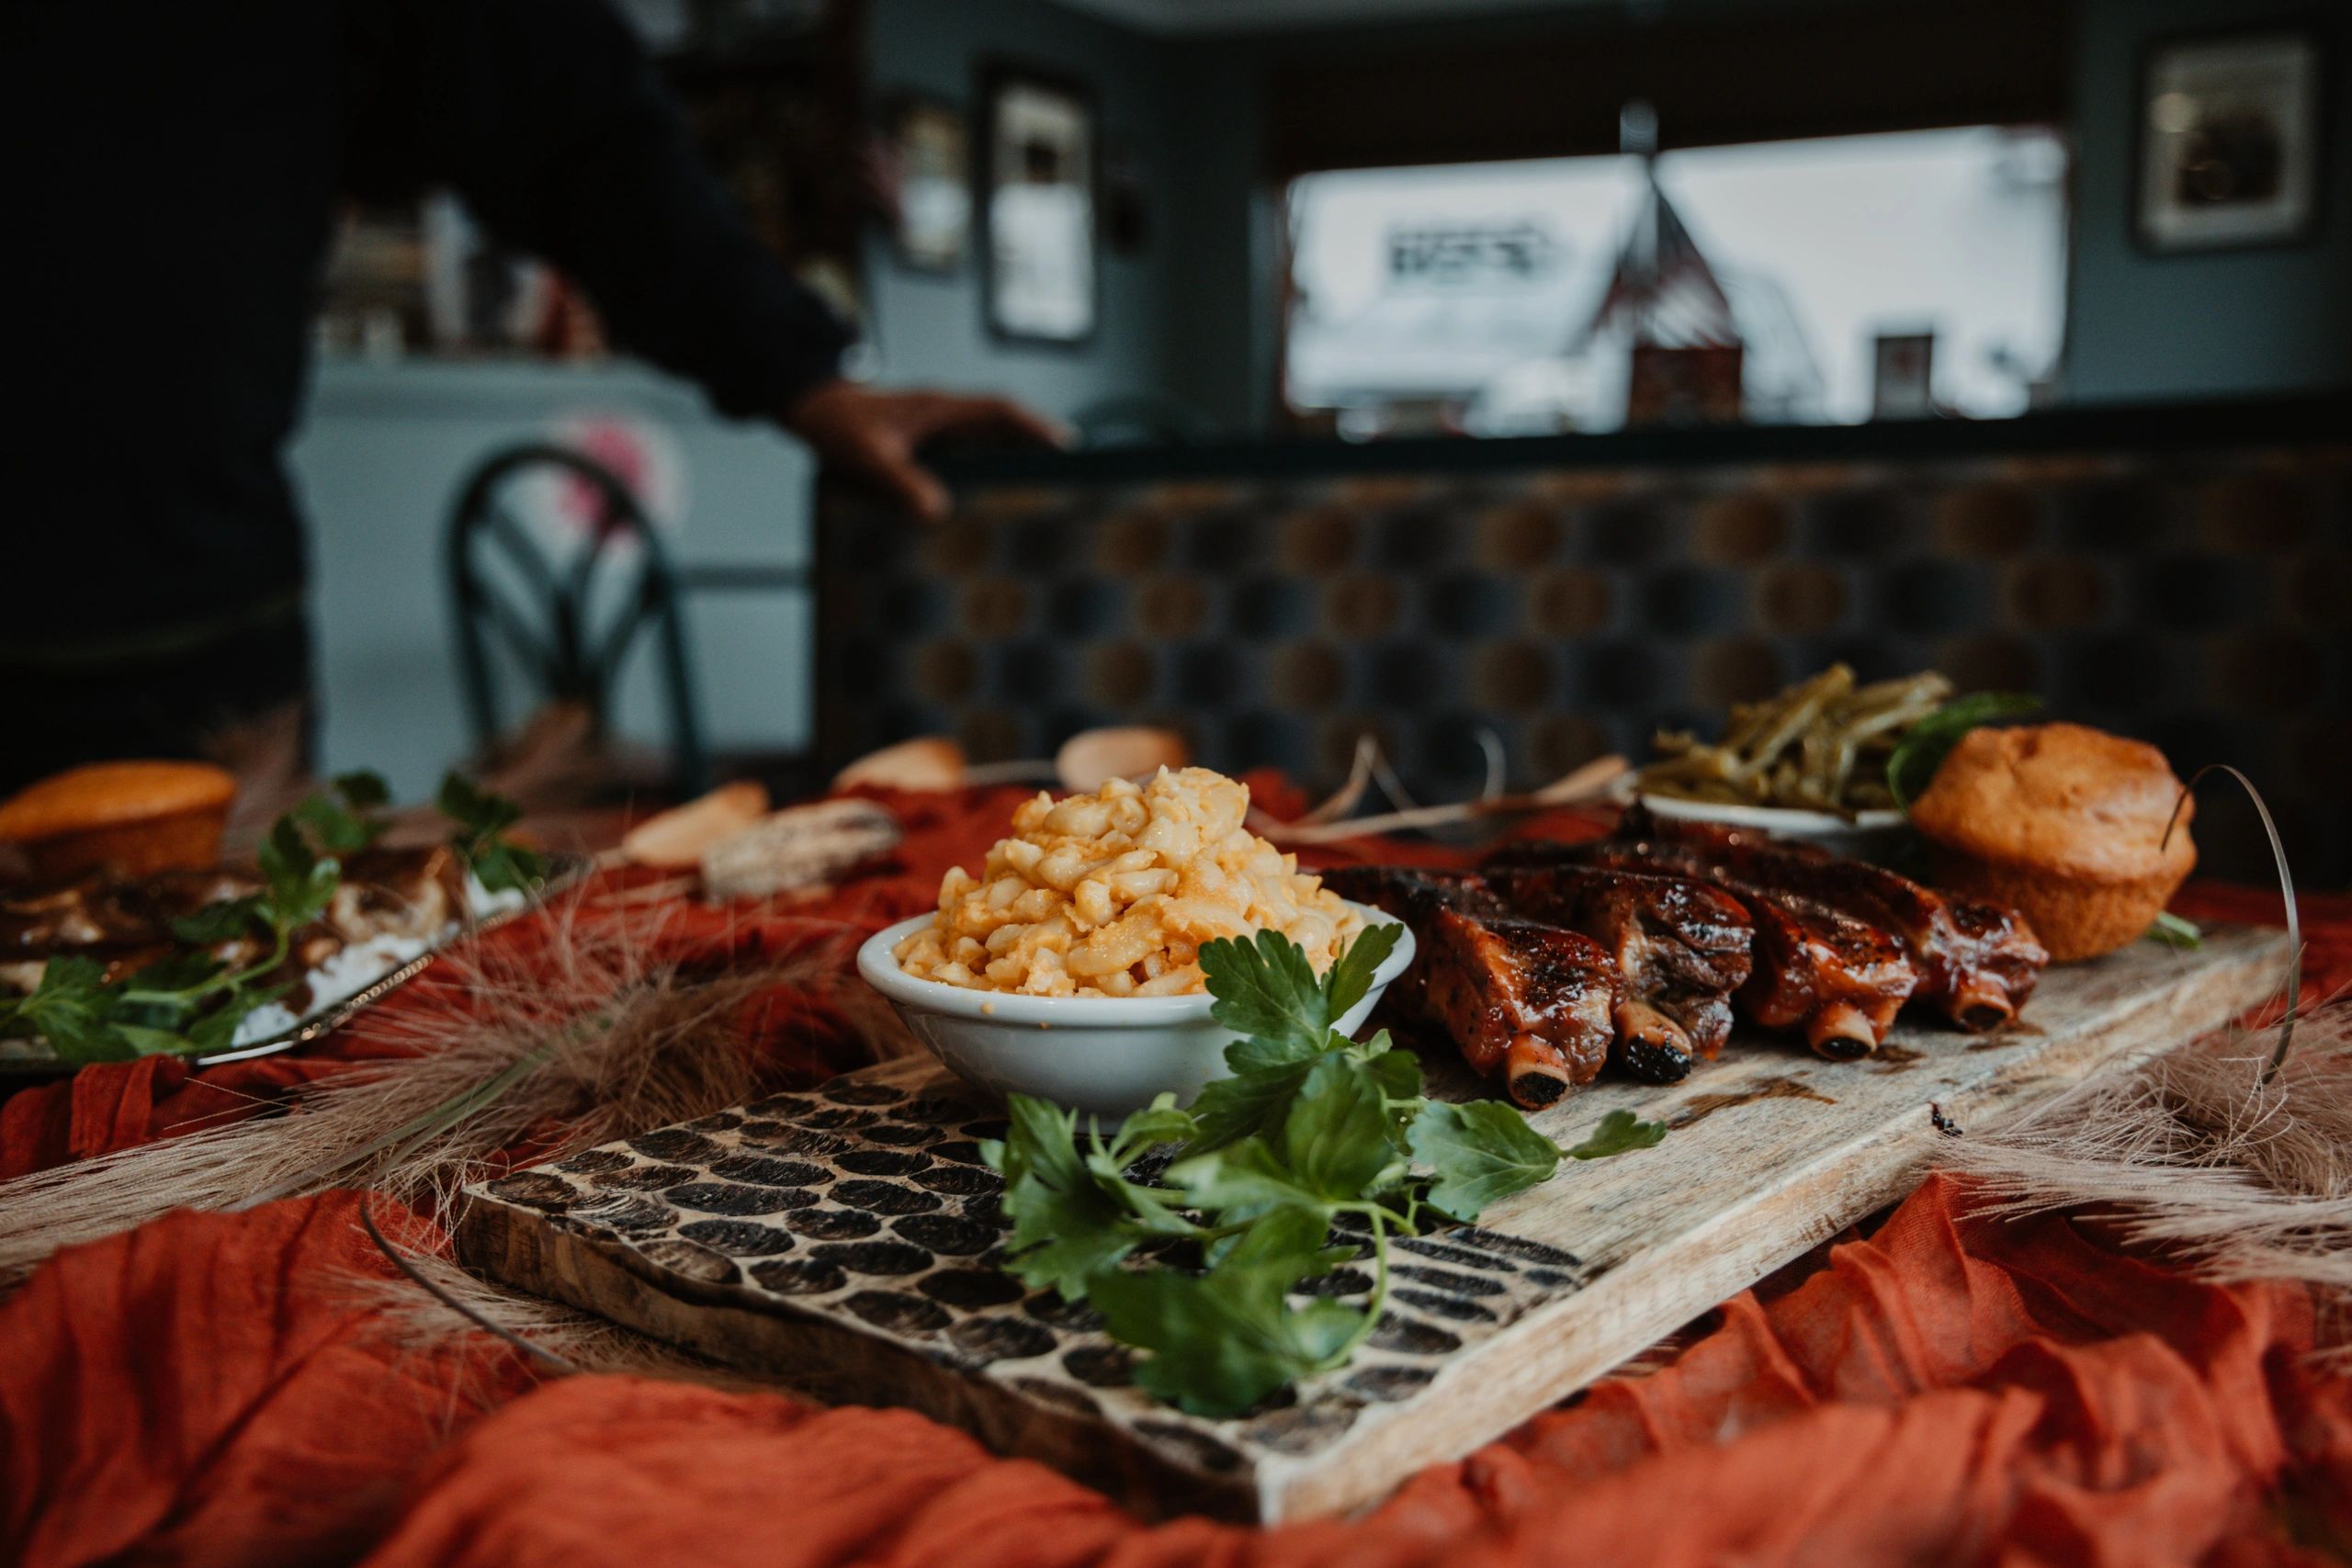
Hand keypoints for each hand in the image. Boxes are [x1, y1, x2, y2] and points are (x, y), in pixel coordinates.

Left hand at [781, 381, 1067, 521]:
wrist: (813, 409)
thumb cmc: (837, 424)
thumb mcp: (867, 455)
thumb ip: (899, 480)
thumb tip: (936, 511)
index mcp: (939, 407)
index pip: (1000, 411)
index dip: (1035, 427)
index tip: (1066, 445)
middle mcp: (945, 415)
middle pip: (1005, 426)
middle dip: (1037, 447)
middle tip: (1069, 474)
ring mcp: (939, 428)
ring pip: (988, 441)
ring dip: (1014, 460)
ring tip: (1042, 492)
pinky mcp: (928, 443)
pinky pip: (968, 455)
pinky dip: (986, 472)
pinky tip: (991, 501)